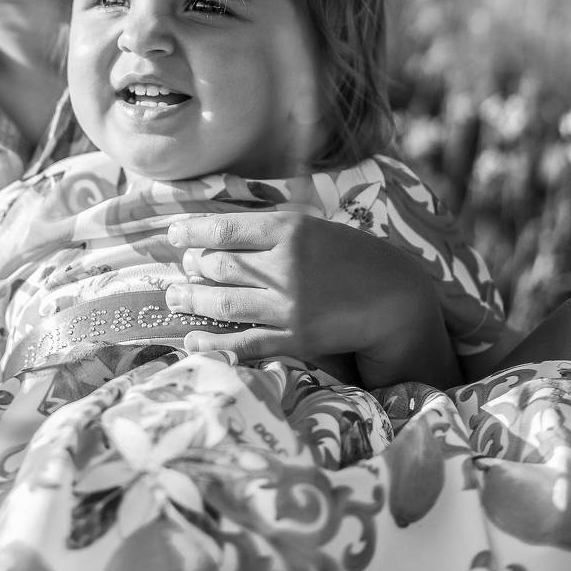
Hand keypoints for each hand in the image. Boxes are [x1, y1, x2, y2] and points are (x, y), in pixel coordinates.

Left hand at [164, 211, 459, 387]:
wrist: (397, 297)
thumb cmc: (355, 257)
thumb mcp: (316, 228)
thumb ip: (275, 230)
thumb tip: (224, 234)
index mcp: (290, 229)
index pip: (225, 227)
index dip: (193, 231)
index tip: (173, 234)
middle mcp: (285, 265)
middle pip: (220, 265)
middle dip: (193, 267)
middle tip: (180, 269)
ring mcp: (289, 304)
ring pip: (225, 302)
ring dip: (193, 300)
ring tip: (173, 297)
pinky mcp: (297, 338)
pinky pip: (245, 342)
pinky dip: (215, 343)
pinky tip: (192, 341)